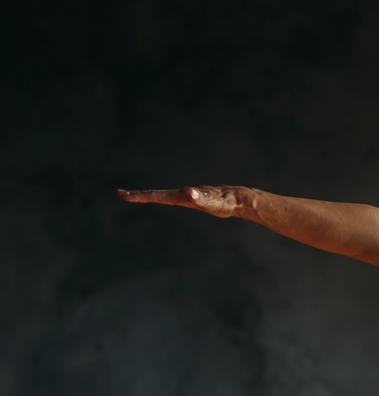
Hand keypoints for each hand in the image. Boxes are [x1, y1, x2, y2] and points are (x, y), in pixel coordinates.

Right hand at [115, 185, 250, 218]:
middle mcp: (184, 194)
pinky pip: (175, 199)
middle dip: (139, 194)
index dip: (141, 195)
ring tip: (134, 196)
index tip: (123, 195)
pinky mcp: (195, 200)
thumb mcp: (213, 202)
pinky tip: (162, 199)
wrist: (240, 199)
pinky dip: (164, 199)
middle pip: (158, 194)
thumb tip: (189, 192)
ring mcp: (189, 196)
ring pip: (165, 196)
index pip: (158, 195)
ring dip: (149, 196)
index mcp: (183, 195)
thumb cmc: (227, 202)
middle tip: (121, 194)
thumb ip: (200, 198)